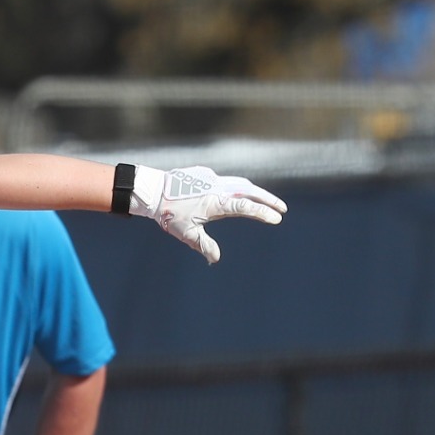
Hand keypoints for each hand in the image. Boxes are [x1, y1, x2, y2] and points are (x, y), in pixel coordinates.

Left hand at [124, 165, 285, 263]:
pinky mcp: (205, 175)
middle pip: (250, 191)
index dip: (263, 212)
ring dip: (255, 192)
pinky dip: (238, 187)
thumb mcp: (186, 233)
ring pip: (240, 183)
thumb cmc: (168, 214)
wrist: (153, 191)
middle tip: (282, 208)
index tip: (276, 218)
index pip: (245, 207)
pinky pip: (226, 181)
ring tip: (266, 201)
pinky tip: (240, 193)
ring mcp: (212, 179)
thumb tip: (215, 259)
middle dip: (268, 200)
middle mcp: (217, 188)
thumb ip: (204, 245)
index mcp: (216, 202)